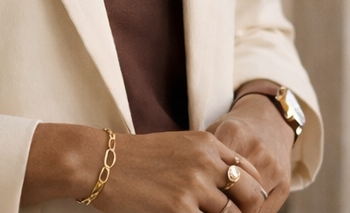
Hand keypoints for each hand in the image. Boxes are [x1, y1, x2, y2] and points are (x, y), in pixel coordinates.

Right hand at [22, 123, 268, 211]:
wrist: (98, 161)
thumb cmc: (134, 158)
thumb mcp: (177, 148)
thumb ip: (205, 163)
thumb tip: (227, 191)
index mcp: (207, 143)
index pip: (250, 172)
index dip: (250, 194)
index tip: (240, 206)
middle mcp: (206, 161)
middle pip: (251, 195)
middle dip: (246, 210)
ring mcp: (194, 185)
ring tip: (193, 208)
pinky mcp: (180, 207)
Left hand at [206, 95, 294, 211]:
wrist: (270, 120)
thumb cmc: (235, 130)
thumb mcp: (215, 130)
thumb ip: (203, 152)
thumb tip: (187, 182)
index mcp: (233, 133)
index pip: (214, 172)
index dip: (204, 189)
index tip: (196, 196)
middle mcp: (256, 149)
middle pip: (234, 192)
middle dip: (221, 205)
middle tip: (209, 207)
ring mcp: (273, 167)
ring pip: (251, 206)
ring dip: (237, 211)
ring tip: (223, 208)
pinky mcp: (285, 183)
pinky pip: (266, 210)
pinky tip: (240, 209)